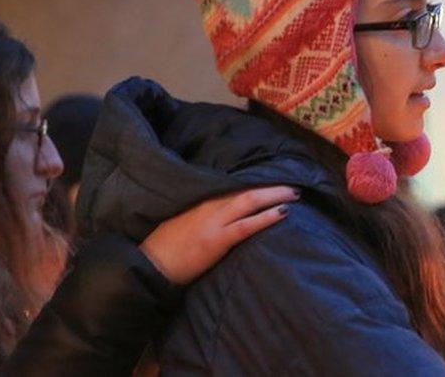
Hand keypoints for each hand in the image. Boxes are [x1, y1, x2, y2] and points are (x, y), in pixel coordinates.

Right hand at [139, 186, 297, 284]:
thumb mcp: (185, 221)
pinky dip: (266, 217)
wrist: (151, 265)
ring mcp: (213, 222)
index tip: (273, 179)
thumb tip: (225, 213)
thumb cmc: (167, 247)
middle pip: (246, 189)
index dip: (255, 182)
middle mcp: (209, 206)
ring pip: (250, 201)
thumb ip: (204, 214)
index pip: (233, 186)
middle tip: (292, 185)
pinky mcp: (216, 239)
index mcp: (201, 201)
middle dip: (271, 187)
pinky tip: (283, 213)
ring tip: (293, 194)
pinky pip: (247, 225)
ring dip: (274, 195)